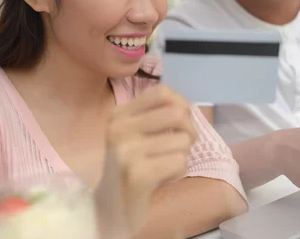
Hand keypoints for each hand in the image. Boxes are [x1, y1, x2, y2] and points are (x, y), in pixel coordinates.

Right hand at [95, 85, 196, 236]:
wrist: (110, 206)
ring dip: (182, 155)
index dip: (181, 104)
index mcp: (118, 115)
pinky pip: (180, 162)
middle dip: (189, 130)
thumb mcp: (133, 134)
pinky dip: (178, 172)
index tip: (182, 120)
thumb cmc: (129, 166)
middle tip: (183, 144)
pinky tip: (162, 178)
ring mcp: (126, 152)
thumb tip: (186, 106)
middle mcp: (119, 129)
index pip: (161, 93)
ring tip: (165, 164)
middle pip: (177, 114)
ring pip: (182, 140)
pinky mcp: (138, 174)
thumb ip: (155, 115)